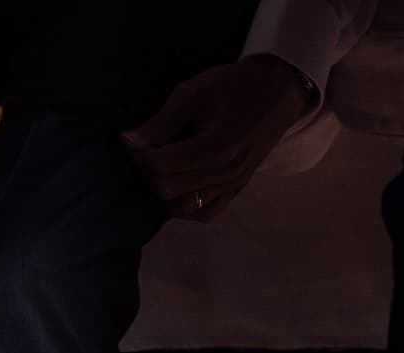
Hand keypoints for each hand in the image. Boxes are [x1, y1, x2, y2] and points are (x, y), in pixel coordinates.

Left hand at [121, 54, 310, 220]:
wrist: (277, 92)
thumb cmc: (233, 87)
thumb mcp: (191, 95)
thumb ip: (160, 123)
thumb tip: (126, 142)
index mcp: (214, 149)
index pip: (158, 167)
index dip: (138, 153)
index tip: (136, 137)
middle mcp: (224, 174)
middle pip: (165, 189)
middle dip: (148, 170)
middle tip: (149, 148)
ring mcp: (233, 185)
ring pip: (183, 206)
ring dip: (166, 188)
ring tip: (165, 164)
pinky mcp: (238, 189)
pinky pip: (207, 214)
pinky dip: (188, 205)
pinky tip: (180, 184)